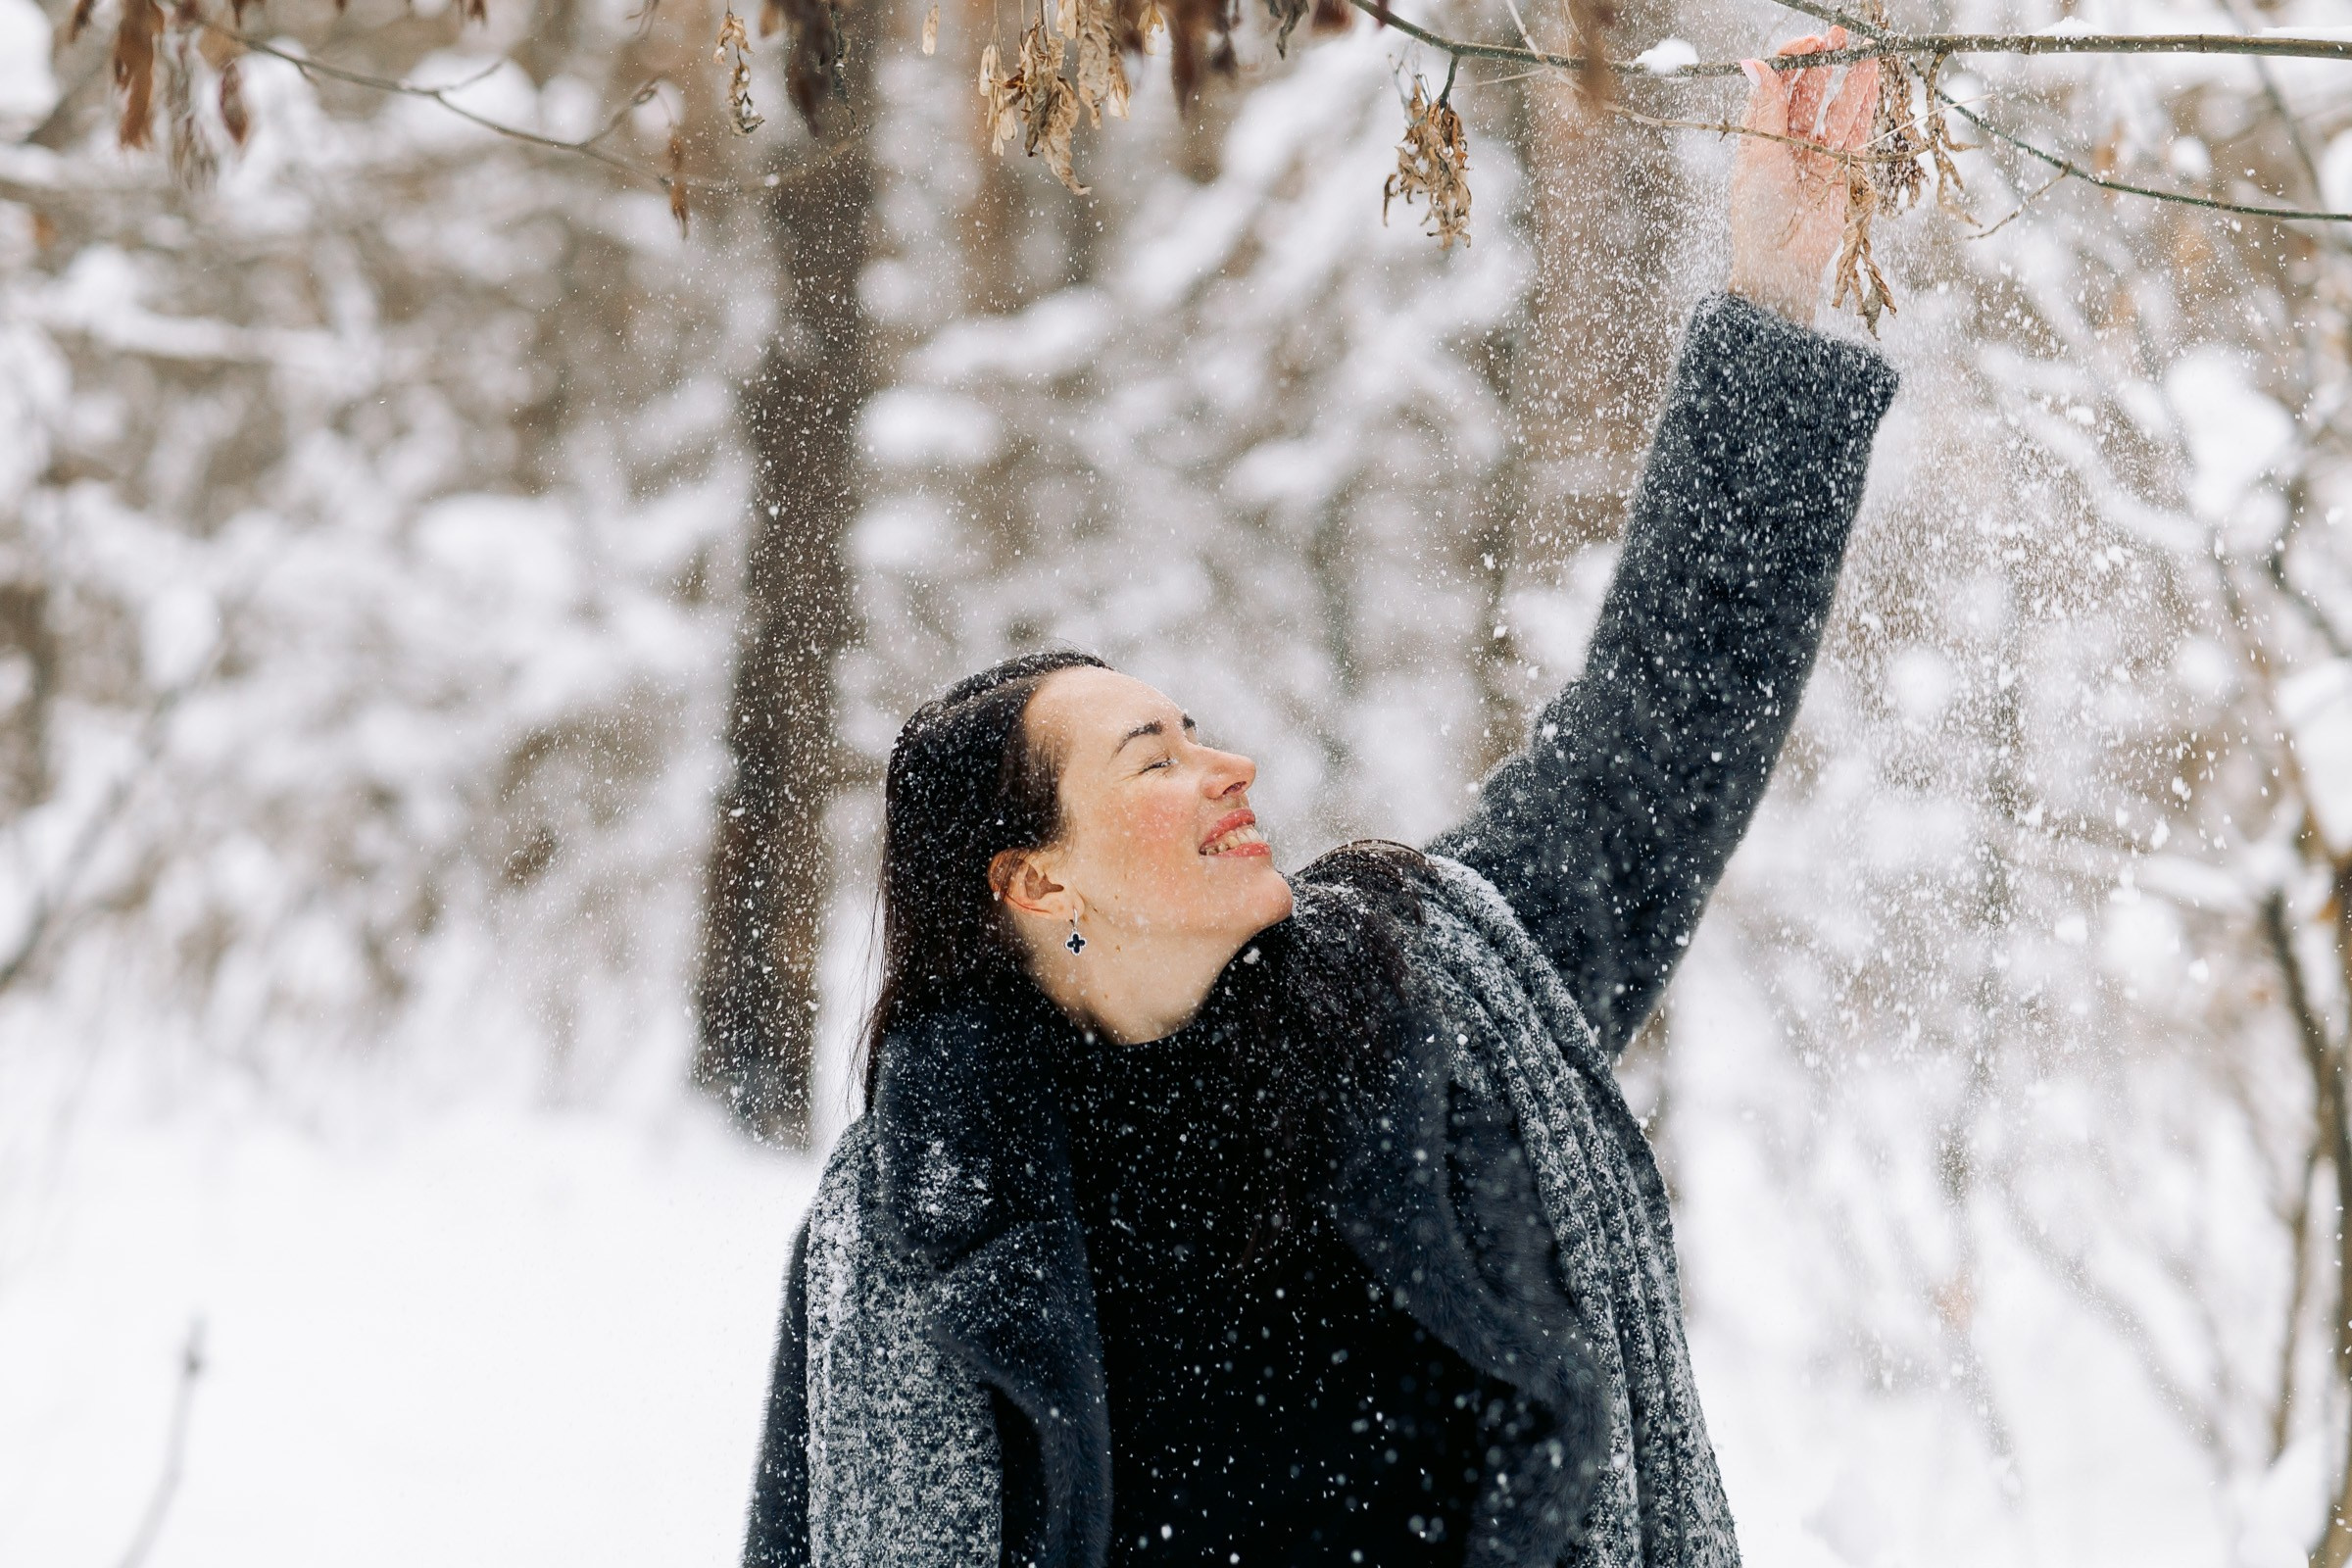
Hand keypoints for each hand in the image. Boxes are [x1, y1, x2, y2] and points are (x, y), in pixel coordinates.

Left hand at [1726, 29, 1878, 326]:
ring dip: (1851, 75)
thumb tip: (1752, 62)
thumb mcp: (1757, 155)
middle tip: (1839, 33)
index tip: (1806, 43)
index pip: (1778, 86)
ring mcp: (1821, 151)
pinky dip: (1867, 101)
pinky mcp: (1845, 166)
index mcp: (1762, 135)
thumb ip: (1764, 108)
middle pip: (1811, 89)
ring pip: (1839, 104)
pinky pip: (1858, 127)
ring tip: (1863, 45)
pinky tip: (1873, 74)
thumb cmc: (1758, 214)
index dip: (1792, 61)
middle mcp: (1792, 139)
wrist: (1781, 263)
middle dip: (1824, 60)